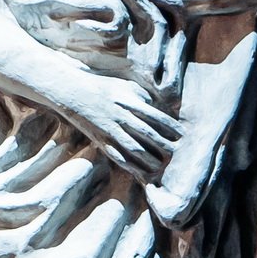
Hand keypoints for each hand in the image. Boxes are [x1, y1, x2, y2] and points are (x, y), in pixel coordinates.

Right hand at [57, 72, 182, 180]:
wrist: (74, 94)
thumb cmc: (104, 87)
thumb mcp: (126, 86)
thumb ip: (143, 96)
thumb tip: (158, 107)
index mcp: (129, 102)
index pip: (155, 116)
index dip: (170, 126)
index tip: (181, 134)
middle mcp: (121, 117)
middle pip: (147, 133)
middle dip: (163, 144)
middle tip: (176, 152)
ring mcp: (110, 130)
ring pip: (133, 147)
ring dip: (148, 158)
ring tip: (160, 166)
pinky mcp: (101, 141)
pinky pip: (117, 155)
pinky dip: (129, 165)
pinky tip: (138, 171)